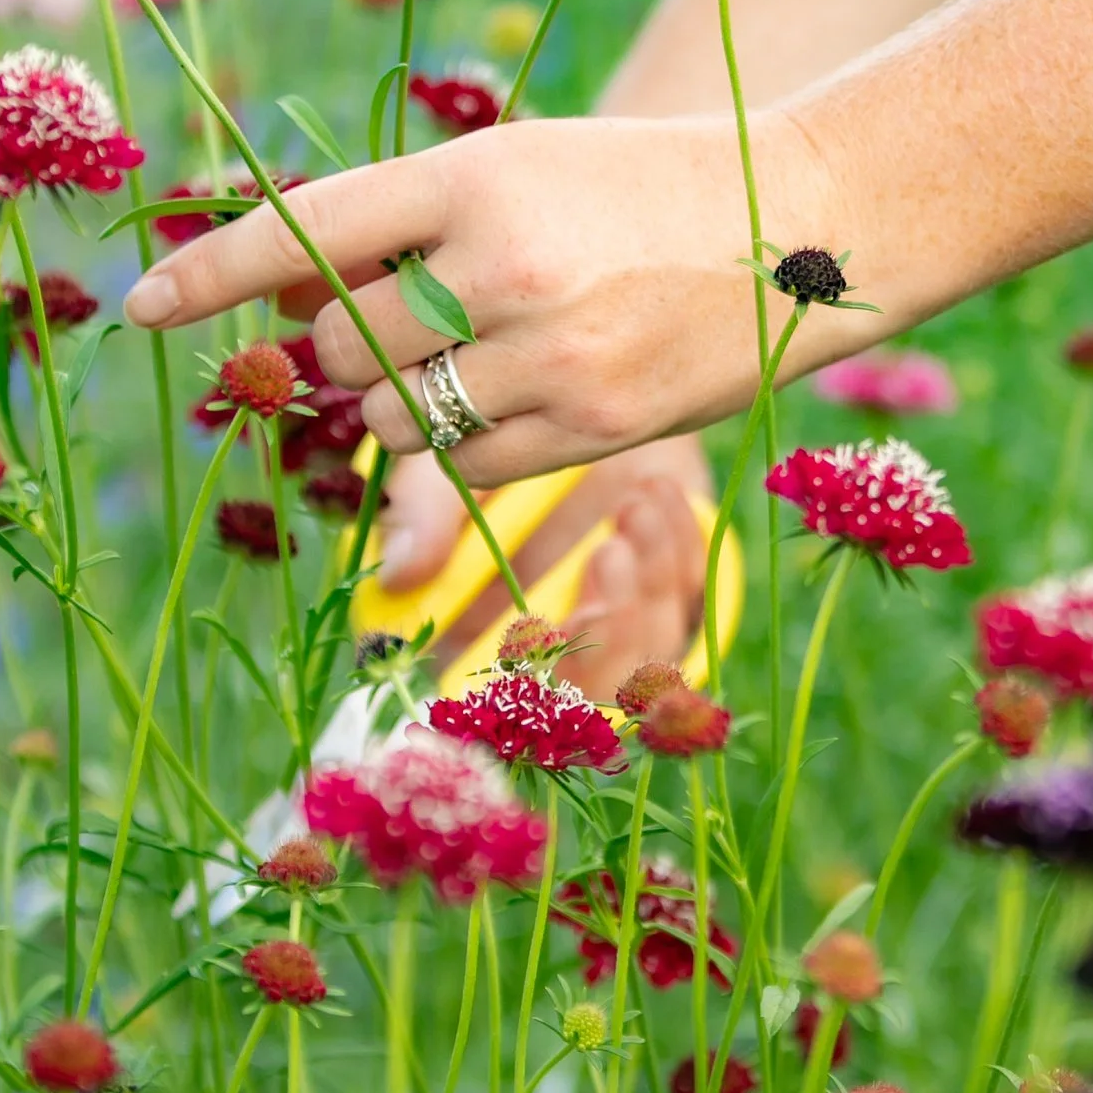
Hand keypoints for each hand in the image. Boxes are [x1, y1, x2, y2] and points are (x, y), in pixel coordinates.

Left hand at [121, 109, 852, 482]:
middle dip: (349, 347)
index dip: (212, 274)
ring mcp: (547, 355)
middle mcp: (500, 266)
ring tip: (488, 353)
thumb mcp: (522, 169)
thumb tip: (288, 302)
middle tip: (412, 320)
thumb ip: (410, 226)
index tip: (141, 309)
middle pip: (340, 345)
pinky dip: (473, 444)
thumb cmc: (642, 191)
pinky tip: (535, 393)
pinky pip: (469, 465)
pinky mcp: (591, 427)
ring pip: (395, 420)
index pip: (306, 232)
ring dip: (408, 401)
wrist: (808, 225)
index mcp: (474, 177)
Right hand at [381, 434, 714, 704]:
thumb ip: (421, 511)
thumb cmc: (491, 429)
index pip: (501, 709)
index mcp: (478, 641)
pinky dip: (679, 553)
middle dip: (607, 634)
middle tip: (607, 553)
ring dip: (648, 584)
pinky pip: (695, 604)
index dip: (528, 688)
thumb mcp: (447, 455)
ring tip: (633, 505)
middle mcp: (550, 651)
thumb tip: (397, 574)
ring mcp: (615, 625)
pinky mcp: (672, 593)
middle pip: (588, 703)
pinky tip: (656, 495)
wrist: (578, 384)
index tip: (544, 627)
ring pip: (648, 657)